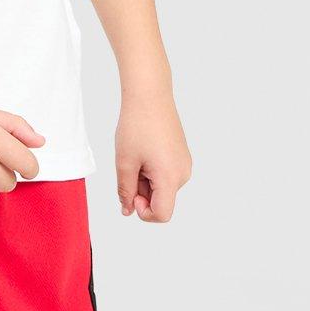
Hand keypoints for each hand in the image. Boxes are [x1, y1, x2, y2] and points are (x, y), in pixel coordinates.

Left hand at [115, 89, 191, 222]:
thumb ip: (126, 191)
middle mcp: (183, 173)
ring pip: (162, 188)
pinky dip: (151, 172)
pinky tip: (143, 153)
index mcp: (171, 177)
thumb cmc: (137, 126)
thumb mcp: (125, 162)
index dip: (143, 212)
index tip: (131, 195)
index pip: (162, 214)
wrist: (150, 96)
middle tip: (128, 167)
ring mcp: (184, 164)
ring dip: (145, 181)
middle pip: (161, 201)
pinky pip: (166, 175)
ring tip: (135, 157)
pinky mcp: (182, 157)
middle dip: (141, 192)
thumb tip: (128, 210)